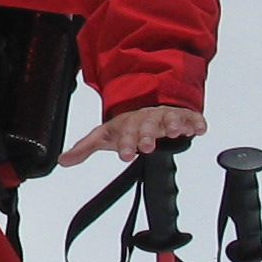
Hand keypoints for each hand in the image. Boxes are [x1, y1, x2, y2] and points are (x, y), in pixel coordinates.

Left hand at [60, 105, 204, 166]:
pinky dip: (195, 122)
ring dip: (173, 123)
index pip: (125, 133)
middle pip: (147, 125)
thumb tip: (62, 160)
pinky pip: (190, 117)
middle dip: (147, 135)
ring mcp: (165, 116)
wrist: (146, 102)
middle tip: (146, 147)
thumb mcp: (104, 135)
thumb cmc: (127, 125)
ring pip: (169, 118)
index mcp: (127, 123)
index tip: (125, 156)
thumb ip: (84, 149)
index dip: (125, 144)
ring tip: (176, 131)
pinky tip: (199, 128)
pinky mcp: (182, 116)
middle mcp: (146, 118)